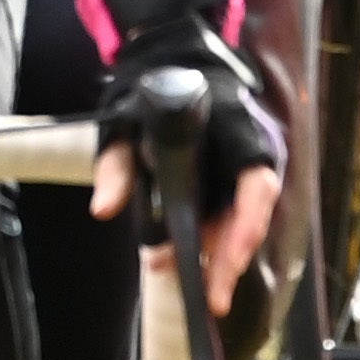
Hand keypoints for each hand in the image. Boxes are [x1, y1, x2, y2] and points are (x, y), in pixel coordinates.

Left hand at [90, 36, 281, 310]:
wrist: (165, 60)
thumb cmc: (146, 87)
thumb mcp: (122, 117)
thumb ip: (115, 162)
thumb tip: (103, 209)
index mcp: (233, 124)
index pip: (257, 180)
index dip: (249, 222)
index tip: (230, 257)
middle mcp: (249, 147)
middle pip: (250, 213)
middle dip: (230, 259)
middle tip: (211, 299)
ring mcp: (242, 164)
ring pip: (236, 220)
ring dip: (213, 254)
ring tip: (180, 280)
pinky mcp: (230, 178)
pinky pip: (222, 213)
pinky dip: (200, 238)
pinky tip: (170, 259)